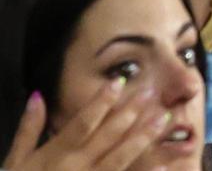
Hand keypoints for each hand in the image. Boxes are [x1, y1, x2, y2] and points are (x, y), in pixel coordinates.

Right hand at [1, 78, 173, 170]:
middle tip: (151, 91)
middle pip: (106, 137)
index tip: (120, 81)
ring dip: (142, 138)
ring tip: (164, 118)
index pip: (82, 123)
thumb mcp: (15, 161)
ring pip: (120, 159)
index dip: (101, 102)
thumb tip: (38, 96)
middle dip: (130, 113)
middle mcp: (75, 167)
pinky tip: (164, 166)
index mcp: (55, 154)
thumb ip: (28, 129)